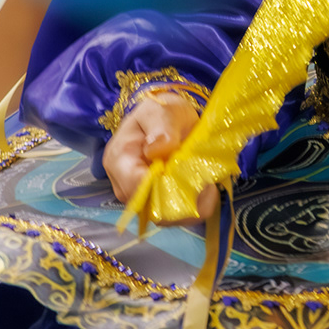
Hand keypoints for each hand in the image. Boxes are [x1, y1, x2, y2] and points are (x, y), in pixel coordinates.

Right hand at [104, 89, 216, 220]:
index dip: (164, 186)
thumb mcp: (161, 110)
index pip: (135, 186)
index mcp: (120, 159)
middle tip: (207, 181)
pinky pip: (177, 216)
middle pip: (150, 208)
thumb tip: (157, 149)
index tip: (192, 173)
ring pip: (166, 218)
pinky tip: (206, 189)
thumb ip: (161, 127)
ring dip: (192, 205)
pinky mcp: (156, 204)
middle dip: (182, 199)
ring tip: (208, 183)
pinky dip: (195, 206)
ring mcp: (140, 198)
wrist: (167, 120)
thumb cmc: (161, 112)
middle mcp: (124, 185)